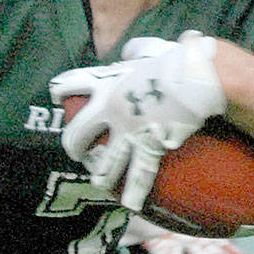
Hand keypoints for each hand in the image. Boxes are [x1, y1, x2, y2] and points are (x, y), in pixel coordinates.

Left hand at [50, 32, 225, 209]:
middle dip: (74, 146)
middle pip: (78, 133)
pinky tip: (129, 204)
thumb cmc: (177, 60)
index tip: (55, 95)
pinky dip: (134, 191)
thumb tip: (129, 52)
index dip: (60, 89)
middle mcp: (111, 110)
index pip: (72, 83)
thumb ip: (136, 52)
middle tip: (76, 153)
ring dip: (101, 174)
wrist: (198, 77)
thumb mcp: (151, 49)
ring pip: (105, 161)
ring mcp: (128, 131)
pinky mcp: (149, 146)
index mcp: (108, 83)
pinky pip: (139, 173)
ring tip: (98, 182)